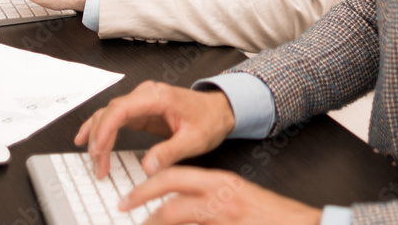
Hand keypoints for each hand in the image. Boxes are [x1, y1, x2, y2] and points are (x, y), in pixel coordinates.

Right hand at [74, 81, 235, 179]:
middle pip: (110, 112)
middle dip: (99, 139)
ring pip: (108, 114)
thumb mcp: (194, 139)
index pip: (121, 109)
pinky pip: (114, 118)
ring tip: (96, 162)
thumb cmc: (209, 119)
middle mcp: (145, 94)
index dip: (105, 129)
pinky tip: (87, 139)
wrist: (219, 110)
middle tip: (98, 166)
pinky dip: (100, 130)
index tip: (98, 150)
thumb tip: (147, 166)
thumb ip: (170, 152)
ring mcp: (140, 101)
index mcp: (157, 96)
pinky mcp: (139, 110)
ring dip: (98, 137)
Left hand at [122, 167, 321, 224]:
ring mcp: (225, 217)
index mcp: (222, 183)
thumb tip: (176, 208)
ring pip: (178, 217)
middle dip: (142, 201)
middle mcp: (222, 198)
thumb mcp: (238, 199)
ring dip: (156, 223)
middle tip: (125, 209)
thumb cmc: (273, 217)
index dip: (148, 185)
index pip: (176, 176)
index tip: (130, 197)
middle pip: (172, 196)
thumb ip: (209, 201)